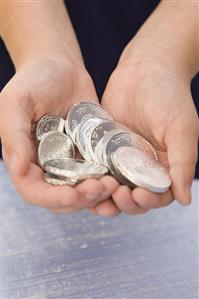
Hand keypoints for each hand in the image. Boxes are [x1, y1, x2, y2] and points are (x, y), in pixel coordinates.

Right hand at [0, 56, 118, 212]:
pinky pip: (99, 174)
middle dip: (82, 199)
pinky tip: (121, 177)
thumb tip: (19, 169)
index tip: (74, 195)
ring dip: (99, 194)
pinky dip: (109, 180)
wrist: (60, 67)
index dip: (53, 198)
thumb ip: (12, 134)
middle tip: (102, 188)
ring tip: (114, 184)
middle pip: (63, 198)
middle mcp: (47, 166)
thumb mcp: (16, 101)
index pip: (36, 192)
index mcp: (26, 159)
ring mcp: (70, 162)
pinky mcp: (89, 154)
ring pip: (84, 191)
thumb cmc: (33, 80)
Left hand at [92, 59, 197, 215]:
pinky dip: (90, 176)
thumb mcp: (182, 128)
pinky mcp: (103, 147)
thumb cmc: (170, 95)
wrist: (145, 68)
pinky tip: (82, 178)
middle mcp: (142, 166)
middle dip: (124, 202)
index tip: (137, 194)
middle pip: (132, 196)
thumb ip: (183, 162)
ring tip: (96, 191)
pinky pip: (96, 167)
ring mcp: (121, 158)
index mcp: (164, 166)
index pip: (157, 195)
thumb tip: (185, 199)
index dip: (148, 200)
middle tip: (116, 193)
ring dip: (104, 195)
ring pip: (112, 186)